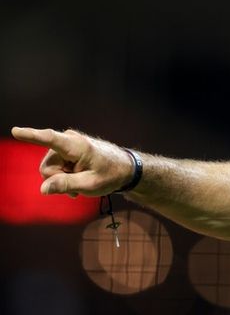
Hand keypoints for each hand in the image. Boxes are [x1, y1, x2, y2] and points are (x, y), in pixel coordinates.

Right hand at [11, 127, 133, 196]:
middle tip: (78, 185)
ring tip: (80, 183)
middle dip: (58, 179)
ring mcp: (67, 144)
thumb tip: (43, 189)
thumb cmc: (110, 175)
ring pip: (49, 169)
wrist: (124, 169)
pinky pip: (55, 167)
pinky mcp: (66, 149)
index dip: (31, 136)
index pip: (50, 139)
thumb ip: (66, 185)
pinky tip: (78, 180)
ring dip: (62, 179)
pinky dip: (64, 176)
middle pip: (47, 166)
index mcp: (77, 146)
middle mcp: (69, 140)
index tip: (15, 131)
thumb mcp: (90, 185)